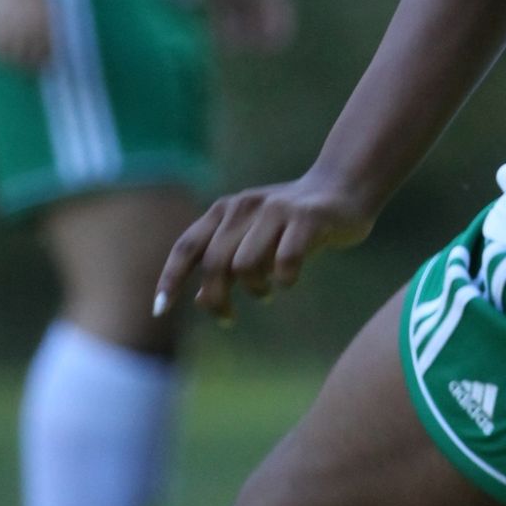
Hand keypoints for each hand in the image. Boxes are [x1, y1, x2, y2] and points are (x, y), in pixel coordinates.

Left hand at [154, 171, 374, 324]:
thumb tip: (199, 300)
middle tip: (227, 317)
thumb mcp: (254, 237)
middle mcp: (246, 206)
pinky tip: (289, 280)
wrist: (345, 187)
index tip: (160, 311)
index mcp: (226, 210)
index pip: (186, 247)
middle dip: (217, 299)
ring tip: (266, 292)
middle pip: (215, 265)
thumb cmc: (295, 222)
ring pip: (246, 266)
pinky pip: (285, 263)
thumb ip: (226, 260)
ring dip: (255, 289)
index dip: (169, 280)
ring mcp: (277, 209)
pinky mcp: (308, 218)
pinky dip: (284, 280)